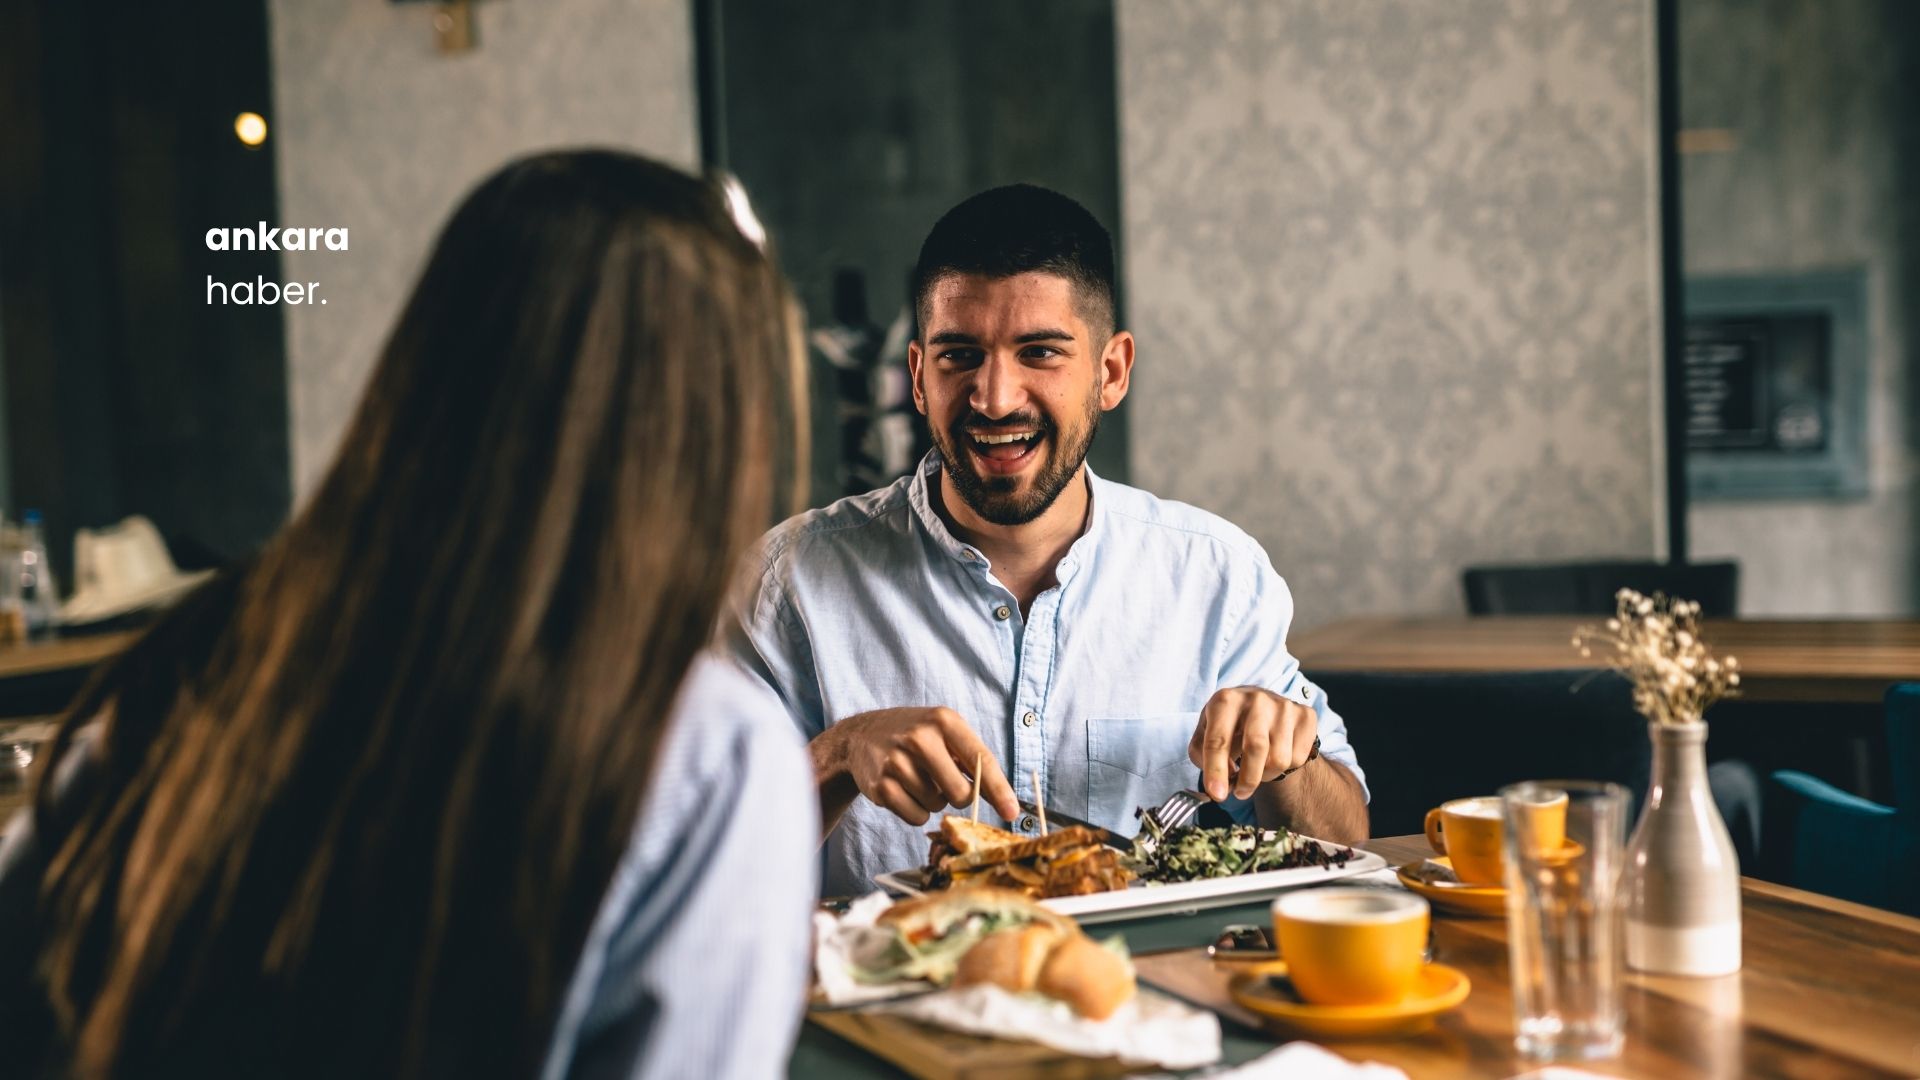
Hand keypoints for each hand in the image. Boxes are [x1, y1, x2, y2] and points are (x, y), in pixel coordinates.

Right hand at [833, 707, 1019, 825]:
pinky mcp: (881, 786)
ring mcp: (897, 762)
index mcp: (944, 721)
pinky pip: (916, 817)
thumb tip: (1006, 800)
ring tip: (918, 779)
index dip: (999, 790)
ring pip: (937, 806)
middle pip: (960, 794)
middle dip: (959, 797)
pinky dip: (916, 811)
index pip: (980, 760)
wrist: (862, 736)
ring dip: (933, 801)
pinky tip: (904, 790)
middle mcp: (920, 738)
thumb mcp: (944, 732)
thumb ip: (973, 761)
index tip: (1012, 812)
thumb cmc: (915, 736)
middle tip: (945, 783)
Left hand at [1188, 687, 1318, 801]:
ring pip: (1279, 759)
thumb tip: (1222, 778)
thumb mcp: (1206, 733)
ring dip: (1265, 775)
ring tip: (1256, 767)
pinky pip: (1297, 758)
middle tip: (1240, 793)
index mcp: (1226, 700)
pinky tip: (1275, 756)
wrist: (1263, 708)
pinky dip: (1285, 768)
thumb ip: (1203, 756)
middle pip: (1256, 748)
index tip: (1216, 794)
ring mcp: (1284, 706)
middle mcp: (1256, 699)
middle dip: (1247, 779)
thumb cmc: (1230, 725)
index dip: (1216, 770)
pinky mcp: (1306, 716)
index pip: (1219, 739)